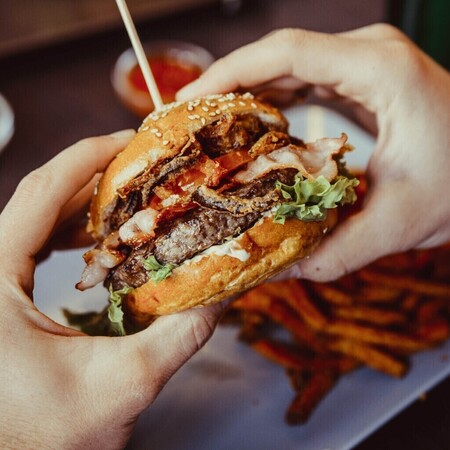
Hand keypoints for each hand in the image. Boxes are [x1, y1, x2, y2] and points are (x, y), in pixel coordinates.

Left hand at [0, 130, 225, 448]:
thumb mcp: (123, 385)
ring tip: (127, 196)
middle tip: (142, 166)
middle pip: (38, 197)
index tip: (131, 141)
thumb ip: (180, 336)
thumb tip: (222, 292)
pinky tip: (92, 237)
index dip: (88, 157)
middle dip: (93, 174)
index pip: (40, 193)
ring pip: (33, 218)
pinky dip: (67, 230)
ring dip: (82, 202)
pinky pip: (31, 243)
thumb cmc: (44, 440)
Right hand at [178, 24, 449, 281]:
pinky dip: (271, 102)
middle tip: (190, 124)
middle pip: (278, 56)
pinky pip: (303, 82)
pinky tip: (251, 130)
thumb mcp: (399, 224)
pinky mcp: (360, 81)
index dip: (230, 72)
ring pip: (287, 68)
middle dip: (228, 87)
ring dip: (246, 95)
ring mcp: (364, 64)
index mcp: (379, 71)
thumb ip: (333, 250)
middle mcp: (368, 55)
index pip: (286, 53)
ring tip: (211, 129)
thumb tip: (275, 268)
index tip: (191, 101)